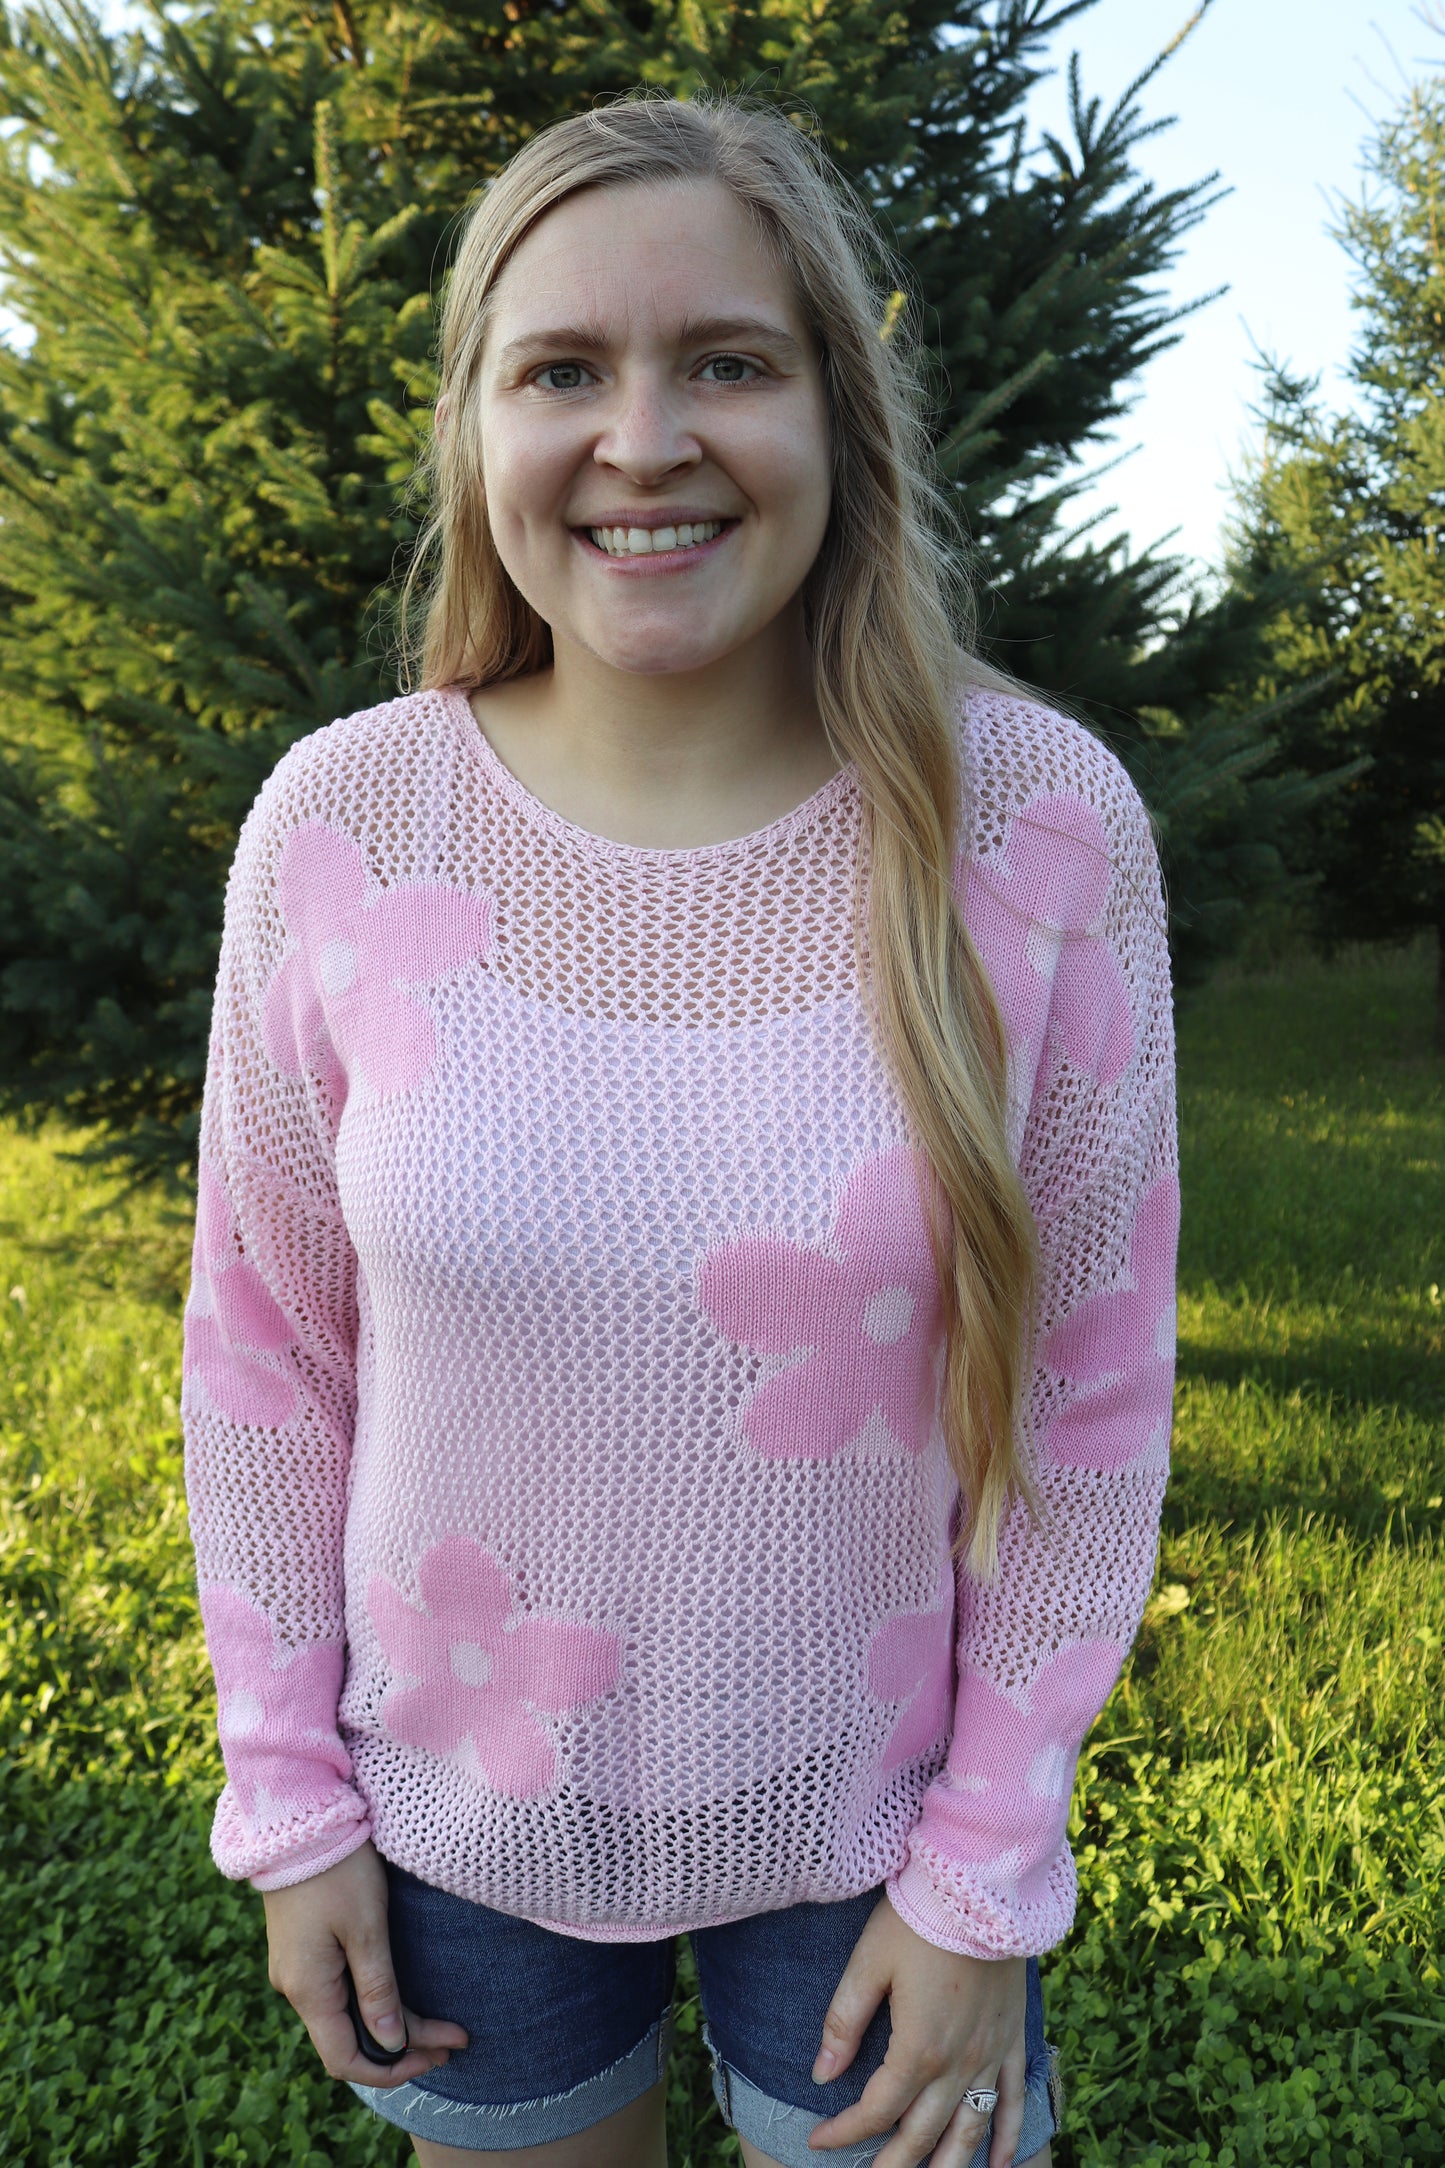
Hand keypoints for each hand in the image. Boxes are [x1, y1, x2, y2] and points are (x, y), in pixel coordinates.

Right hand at [262, 1839, 468, 2087]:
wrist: (298, 1820)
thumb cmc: (338, 1870)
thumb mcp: (367, 1928)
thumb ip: (377, 1991)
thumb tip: (391, 2046)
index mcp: (309, 1990)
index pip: (346, 2060)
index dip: (391, 2071)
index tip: (436, 2059)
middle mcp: (296, 1988)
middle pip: (350, 2040)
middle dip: (403, 2046)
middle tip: (452, 2042)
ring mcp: (297, 1968)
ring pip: (346, 2016)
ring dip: (391, 2025)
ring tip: (439, 2027)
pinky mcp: (304, 1948)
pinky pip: (338, 1992)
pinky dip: (371, 2003)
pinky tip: (400, 2000)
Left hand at [807, 1893, 1026, 2167]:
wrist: (981, 1885)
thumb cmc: (918, 1919)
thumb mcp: (868, 1964)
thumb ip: (843, 2022)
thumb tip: (820, 2075)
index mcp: (917, 2049)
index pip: (875, 2110)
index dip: (844, 2132)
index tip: (817, 2140)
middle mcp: (957, 2064)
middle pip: (922, 2135)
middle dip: (891, 2164)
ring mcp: (990, 2055)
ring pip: (968, 2131)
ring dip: (947, 2166)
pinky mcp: (1012, 2039)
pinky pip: (1011, 2101)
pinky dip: (1005, 2138)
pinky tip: (997, 2164)